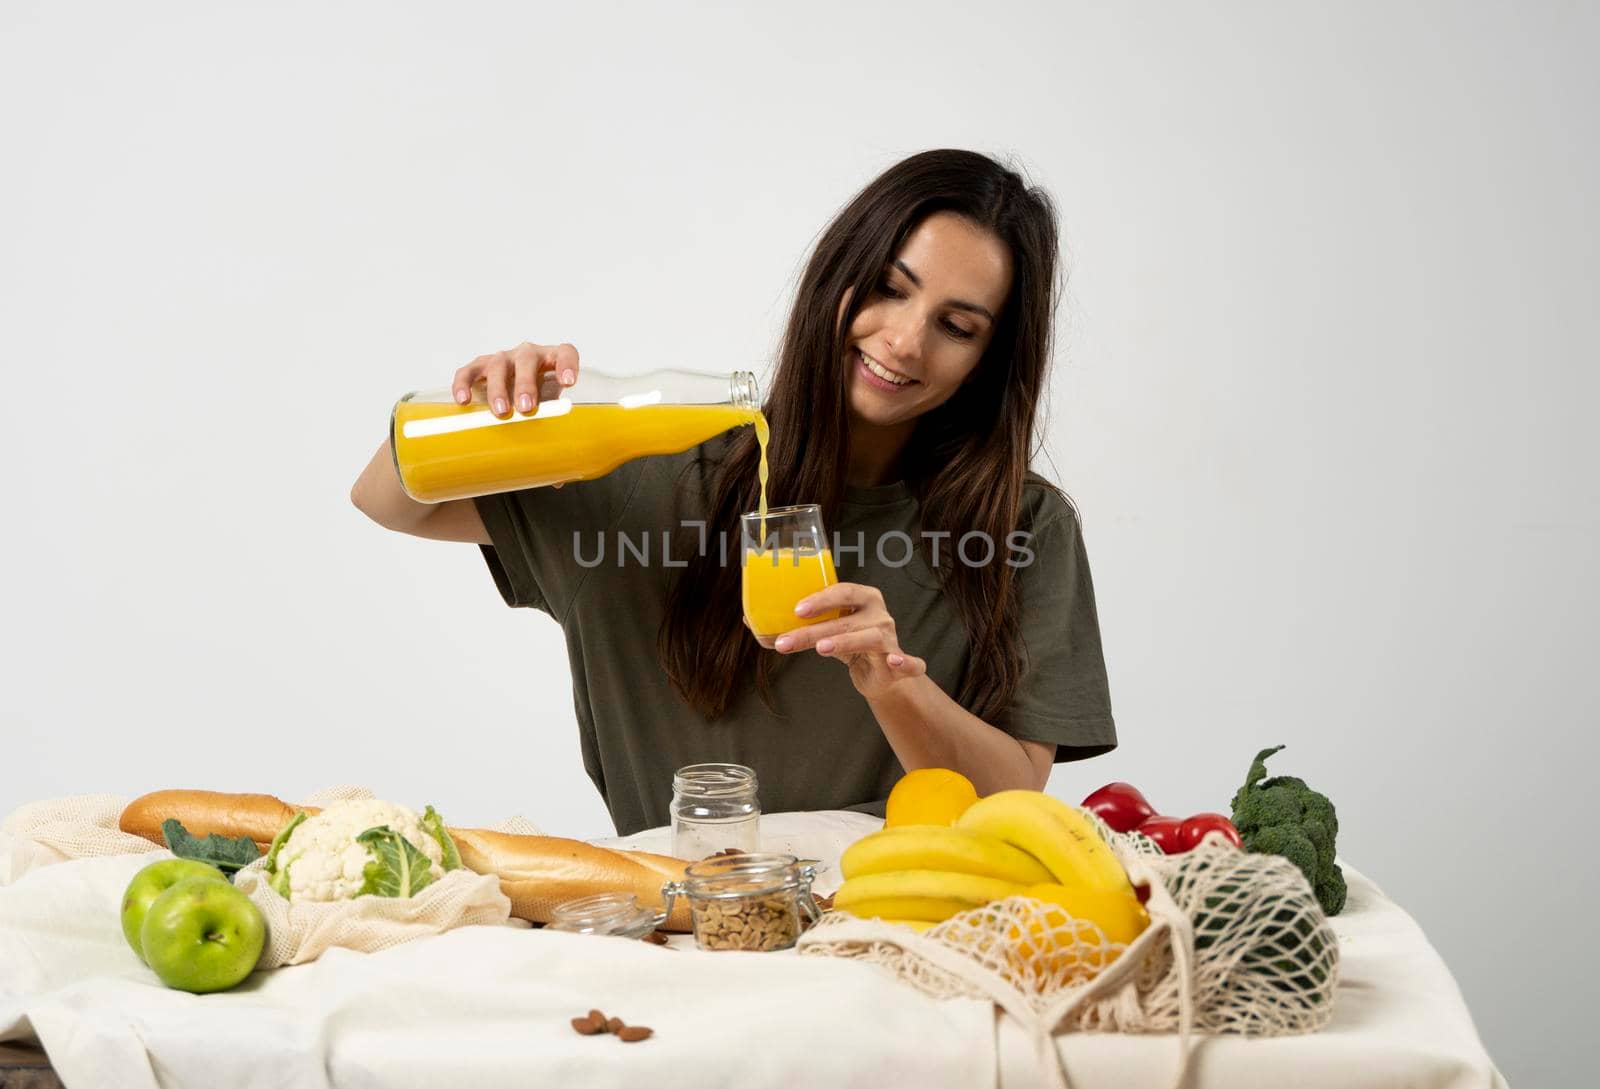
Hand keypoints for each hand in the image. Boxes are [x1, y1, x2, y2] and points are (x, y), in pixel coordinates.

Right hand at [452, 342, 580, 419]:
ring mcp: (502, 358)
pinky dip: (464, 384)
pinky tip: (464, 400)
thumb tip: (556, 465)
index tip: (568, 383)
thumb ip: (555, 424)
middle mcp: (527, 354)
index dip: (567, 364)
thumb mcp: (550, 406)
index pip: (565, 352)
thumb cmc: (538, 400)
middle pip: (527, 360)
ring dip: (498, 389)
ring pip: (498, 366)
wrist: (513, 394)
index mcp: (551, 359)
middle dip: (526, 384)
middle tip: (526, 407)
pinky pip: (468, 371)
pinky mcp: (479, 366)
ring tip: (501, 411)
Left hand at [768, 582, 925, 698]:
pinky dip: (906, 661)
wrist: (878, 673)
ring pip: (869, 638)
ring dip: (845, 642)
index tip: (796, 610)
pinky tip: (895, 662)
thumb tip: (751, 621)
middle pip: (845, 620)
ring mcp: (891, 639)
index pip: (843, 591)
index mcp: (863, 598)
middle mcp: (879, 614)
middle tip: (787, 641)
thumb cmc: (848, 643)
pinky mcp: (900, 664)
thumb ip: (796, 625)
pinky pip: (908, 663)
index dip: (820, 599)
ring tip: (822, 649)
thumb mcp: (824, 631)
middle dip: (813, 631)